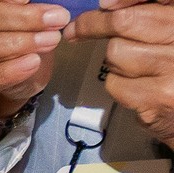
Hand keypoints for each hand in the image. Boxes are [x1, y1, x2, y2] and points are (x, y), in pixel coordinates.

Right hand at [0, 0, 69, 137]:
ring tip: (52, 40)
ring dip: (20, 44)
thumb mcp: (43, 8)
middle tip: (57, 20)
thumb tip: (52, 4)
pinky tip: (34, 62)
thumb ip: (40, 1)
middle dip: (23, 19)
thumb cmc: (40, 23)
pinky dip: (10, 70)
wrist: (36, 58)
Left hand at [75, 0, 173, 143]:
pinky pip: (115, 82)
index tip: (102, 4)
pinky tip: (137, 85)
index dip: (126, 0)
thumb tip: (105, 5)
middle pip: (126, 22)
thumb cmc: (173, 65)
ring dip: (114, 60)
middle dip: (93, 25)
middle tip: (75, 29)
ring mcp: (173, 68)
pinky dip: (118, 83)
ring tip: (133, 65)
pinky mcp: (158, 97)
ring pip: (116, 53)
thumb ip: (148, 13)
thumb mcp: (170, 31)